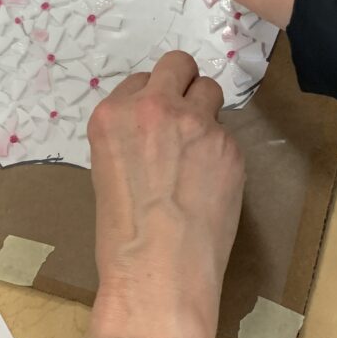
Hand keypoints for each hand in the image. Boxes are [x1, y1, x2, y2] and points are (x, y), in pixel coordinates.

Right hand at [88, 51, 244, 337]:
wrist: (159, 273)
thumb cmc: (123, 237)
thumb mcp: (107, 172)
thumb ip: (130, 137)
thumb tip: (154, 131)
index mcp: (112, 115)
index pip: (140, 80)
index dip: (152, 99)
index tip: (155, 121)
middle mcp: (154, 108)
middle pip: (178, 64)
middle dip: (183, 83)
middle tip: (185, 112)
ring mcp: (196, 124)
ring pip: (210, 91)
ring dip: (206, 111)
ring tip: (199, 149)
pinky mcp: (229, 146)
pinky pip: (227, 134)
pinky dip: (221, 152)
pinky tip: (210, 184)